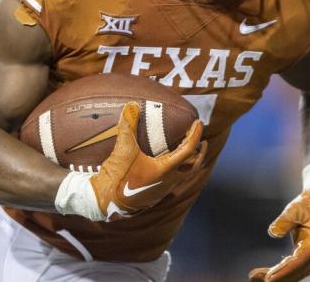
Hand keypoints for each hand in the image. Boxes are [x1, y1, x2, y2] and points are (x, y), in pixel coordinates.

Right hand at [90, 102, 204, 219]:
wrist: (107, 203)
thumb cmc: (118, 178)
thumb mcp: (123, 150)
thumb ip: (128, 127)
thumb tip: (130, 106)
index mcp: (166, 170)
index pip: (188, 150)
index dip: (195, 135)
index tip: (198, 123)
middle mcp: (170, 181)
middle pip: (194, 166)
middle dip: (200, 152)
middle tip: (202, 140)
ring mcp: (164, 189)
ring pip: (185, 174)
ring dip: (190, 161)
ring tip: (188, 149)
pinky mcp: (156, 194)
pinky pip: (175, 179)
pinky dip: (179, 168)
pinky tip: (170, 163)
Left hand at [249, 188, 309, 281]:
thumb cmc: (309, 206)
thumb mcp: (297, 208)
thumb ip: (285, 220)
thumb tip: (273, 232)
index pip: (296, 263)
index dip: (282, 272)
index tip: (267, 278)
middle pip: (293, 273)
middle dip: (273, 277)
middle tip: (253, 276)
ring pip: (293, 275)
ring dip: (275, 277)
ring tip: (254, 276)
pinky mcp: (307, 260)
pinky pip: (293, 271)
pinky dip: (279, 274)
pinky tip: (265, 274)